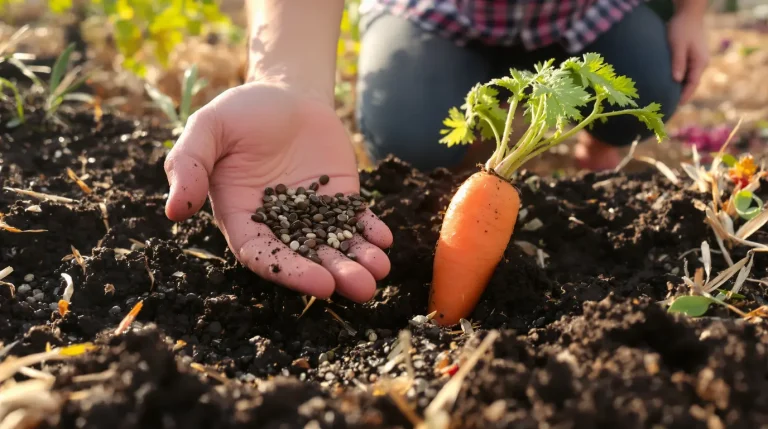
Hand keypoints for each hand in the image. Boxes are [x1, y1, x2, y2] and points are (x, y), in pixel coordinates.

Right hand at [163, 82, 393, 301]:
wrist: (283, 92)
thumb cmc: (240, 113)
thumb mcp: (208, 129)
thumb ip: (189, 164)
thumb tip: (173, 210)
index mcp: (243, 219)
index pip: (266, 255)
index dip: (291, 272)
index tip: (320, 284)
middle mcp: (280, 225)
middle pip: (308, 258)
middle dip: (335, 274)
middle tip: (362, 288)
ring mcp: (314, 214)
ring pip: (336, 245)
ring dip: (358, 261)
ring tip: (378, 272)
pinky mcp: (341, 199)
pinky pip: (358, 220)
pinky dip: (371, 232)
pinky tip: (384, 240)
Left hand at [667, 7, 709, 102]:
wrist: (688, 14)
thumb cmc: (681, 28)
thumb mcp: (678, 45)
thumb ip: (678, 62)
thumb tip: (676, 80)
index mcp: (700, 62)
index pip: (692, 84)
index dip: (684, 96)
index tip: (676, 107)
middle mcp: (701, 63)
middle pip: (691, 84)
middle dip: (682, 95)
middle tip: (669, 107)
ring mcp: (697, 60)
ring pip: (688, 79)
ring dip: (680, 88)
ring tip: (668, 99)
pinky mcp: (692, 57)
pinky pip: (686, 72)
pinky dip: (679, 80)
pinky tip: (670, 85)